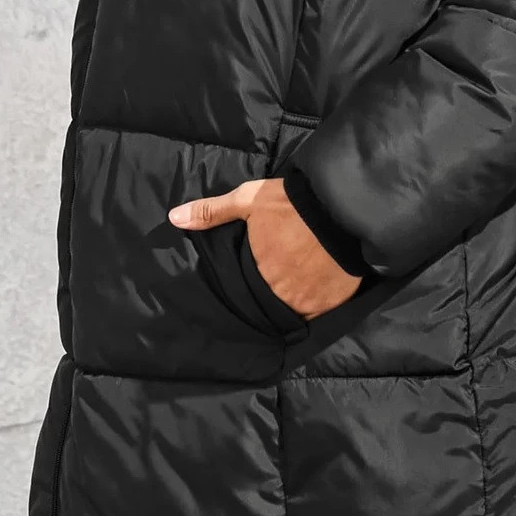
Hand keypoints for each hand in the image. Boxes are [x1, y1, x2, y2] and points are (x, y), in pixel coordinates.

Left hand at [168, 178, 362, 319]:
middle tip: (285, 275)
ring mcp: (309, 302)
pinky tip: (321, 291)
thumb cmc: (292, 204)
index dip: (255, 281)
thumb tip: (173, 218)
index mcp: (259, 274)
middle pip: (273, 301)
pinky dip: (319, 305)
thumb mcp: (249, 201)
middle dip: (275, 291)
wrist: (342, 205)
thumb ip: (212, 212)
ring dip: (297, 300)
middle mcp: (282, 295)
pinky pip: (321, 315)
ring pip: (297, 311)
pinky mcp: (334, 303)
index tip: (262, 271)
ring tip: (302, 284)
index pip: (249, 289)